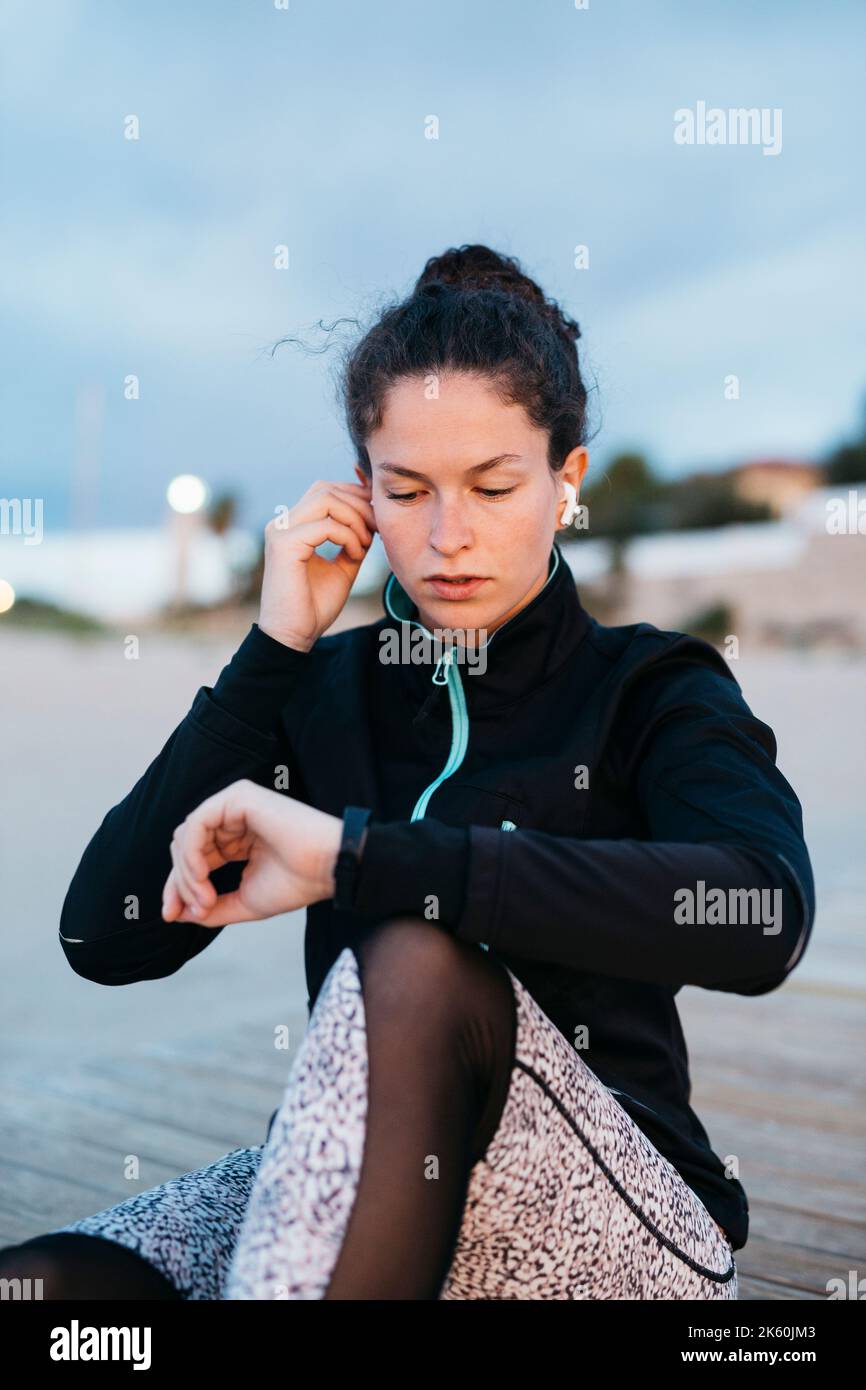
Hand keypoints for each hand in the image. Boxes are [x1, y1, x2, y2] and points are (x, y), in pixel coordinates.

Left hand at [161, 779, 343, 926]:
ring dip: (187, 872)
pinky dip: (192, 853)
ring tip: (205, 898)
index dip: (178, 887)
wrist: (328, 869)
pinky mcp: (238, 797)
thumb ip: (210, 907)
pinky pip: (196, 824)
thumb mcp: (244, 902)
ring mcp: (235, 804)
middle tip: (198, 908)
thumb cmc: (297, 883)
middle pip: (184, 846)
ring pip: (186, 836)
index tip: (171, 916)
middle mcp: (232, 819)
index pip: (194, 858)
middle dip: (181, 882)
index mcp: (236, 839)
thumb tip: (176, 913)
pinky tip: (204, 875)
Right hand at [257, 467, 376, 650]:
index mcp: (293, 526)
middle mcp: (283, 524)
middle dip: (358, 504)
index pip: (324, 491)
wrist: (294, 636)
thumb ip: (353, 540)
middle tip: (377, 530)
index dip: (355, 497)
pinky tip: (355, 554)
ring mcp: (280, 532)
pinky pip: (325, 526)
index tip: (377, 520)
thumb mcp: (343, 566)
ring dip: (355, 518)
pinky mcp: (283, 545)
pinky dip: (348, 536)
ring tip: (365, 543)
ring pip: (325, 499)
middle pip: (325, 488)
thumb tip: (372, 517)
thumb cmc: (314, 606)